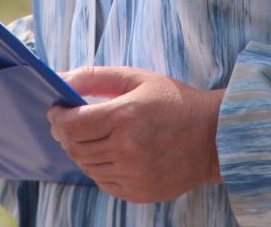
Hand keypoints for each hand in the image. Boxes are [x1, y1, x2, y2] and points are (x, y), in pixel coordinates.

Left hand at [47, 66, 223, 202]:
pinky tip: (111, 153)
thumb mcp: (137, 78)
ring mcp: (134, 175)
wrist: (215, 136)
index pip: (72, 125)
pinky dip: (99, 168)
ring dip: (82, 151)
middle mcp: (127, 149)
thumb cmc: (175, 102)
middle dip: (65, 134)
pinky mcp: (139, 193)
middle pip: (75, 147)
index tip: (56, 110)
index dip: (57, 117)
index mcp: (125, 117)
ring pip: (87, 167)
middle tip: (69, 123)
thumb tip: (60, 78)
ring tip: (94, 136)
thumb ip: (96, 77)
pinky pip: (104, 182)